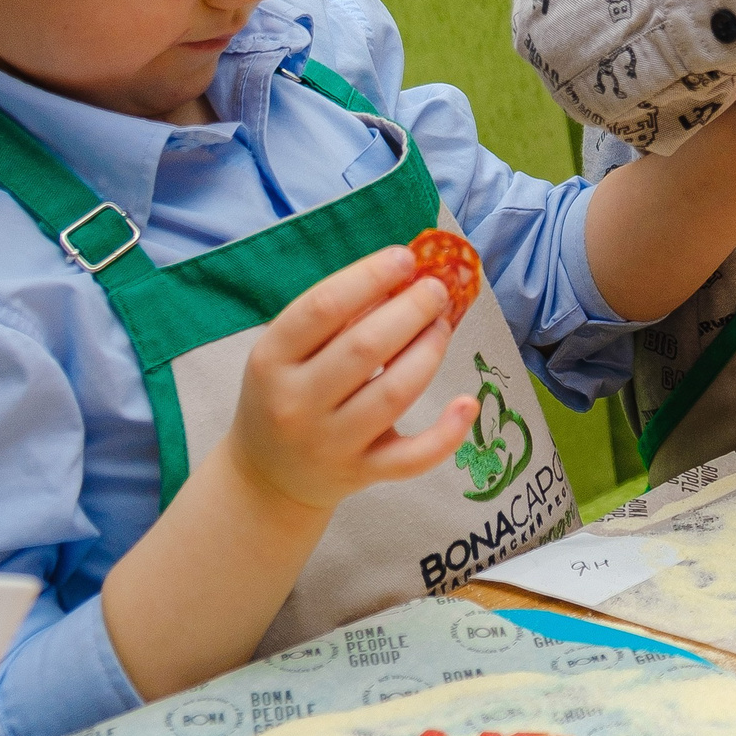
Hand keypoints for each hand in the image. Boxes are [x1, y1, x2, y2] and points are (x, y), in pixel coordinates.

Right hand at [230, 248, 475, 513]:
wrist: (267, 477)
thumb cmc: (286, 394)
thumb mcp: (288, 353)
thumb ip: (335, 317)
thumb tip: (403, 277)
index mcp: (271, 359)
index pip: (322, 307)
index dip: (369, 277)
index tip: (405, 258)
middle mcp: (296, 403)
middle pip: (365, 347)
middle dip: (411, 310)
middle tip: (437, 289)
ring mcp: (329, 443)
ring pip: (394, 393)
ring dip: (429, 351)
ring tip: (443, 325)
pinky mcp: (362, 473)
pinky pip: (412, 458)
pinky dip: (447, 433)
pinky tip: (468, 402)